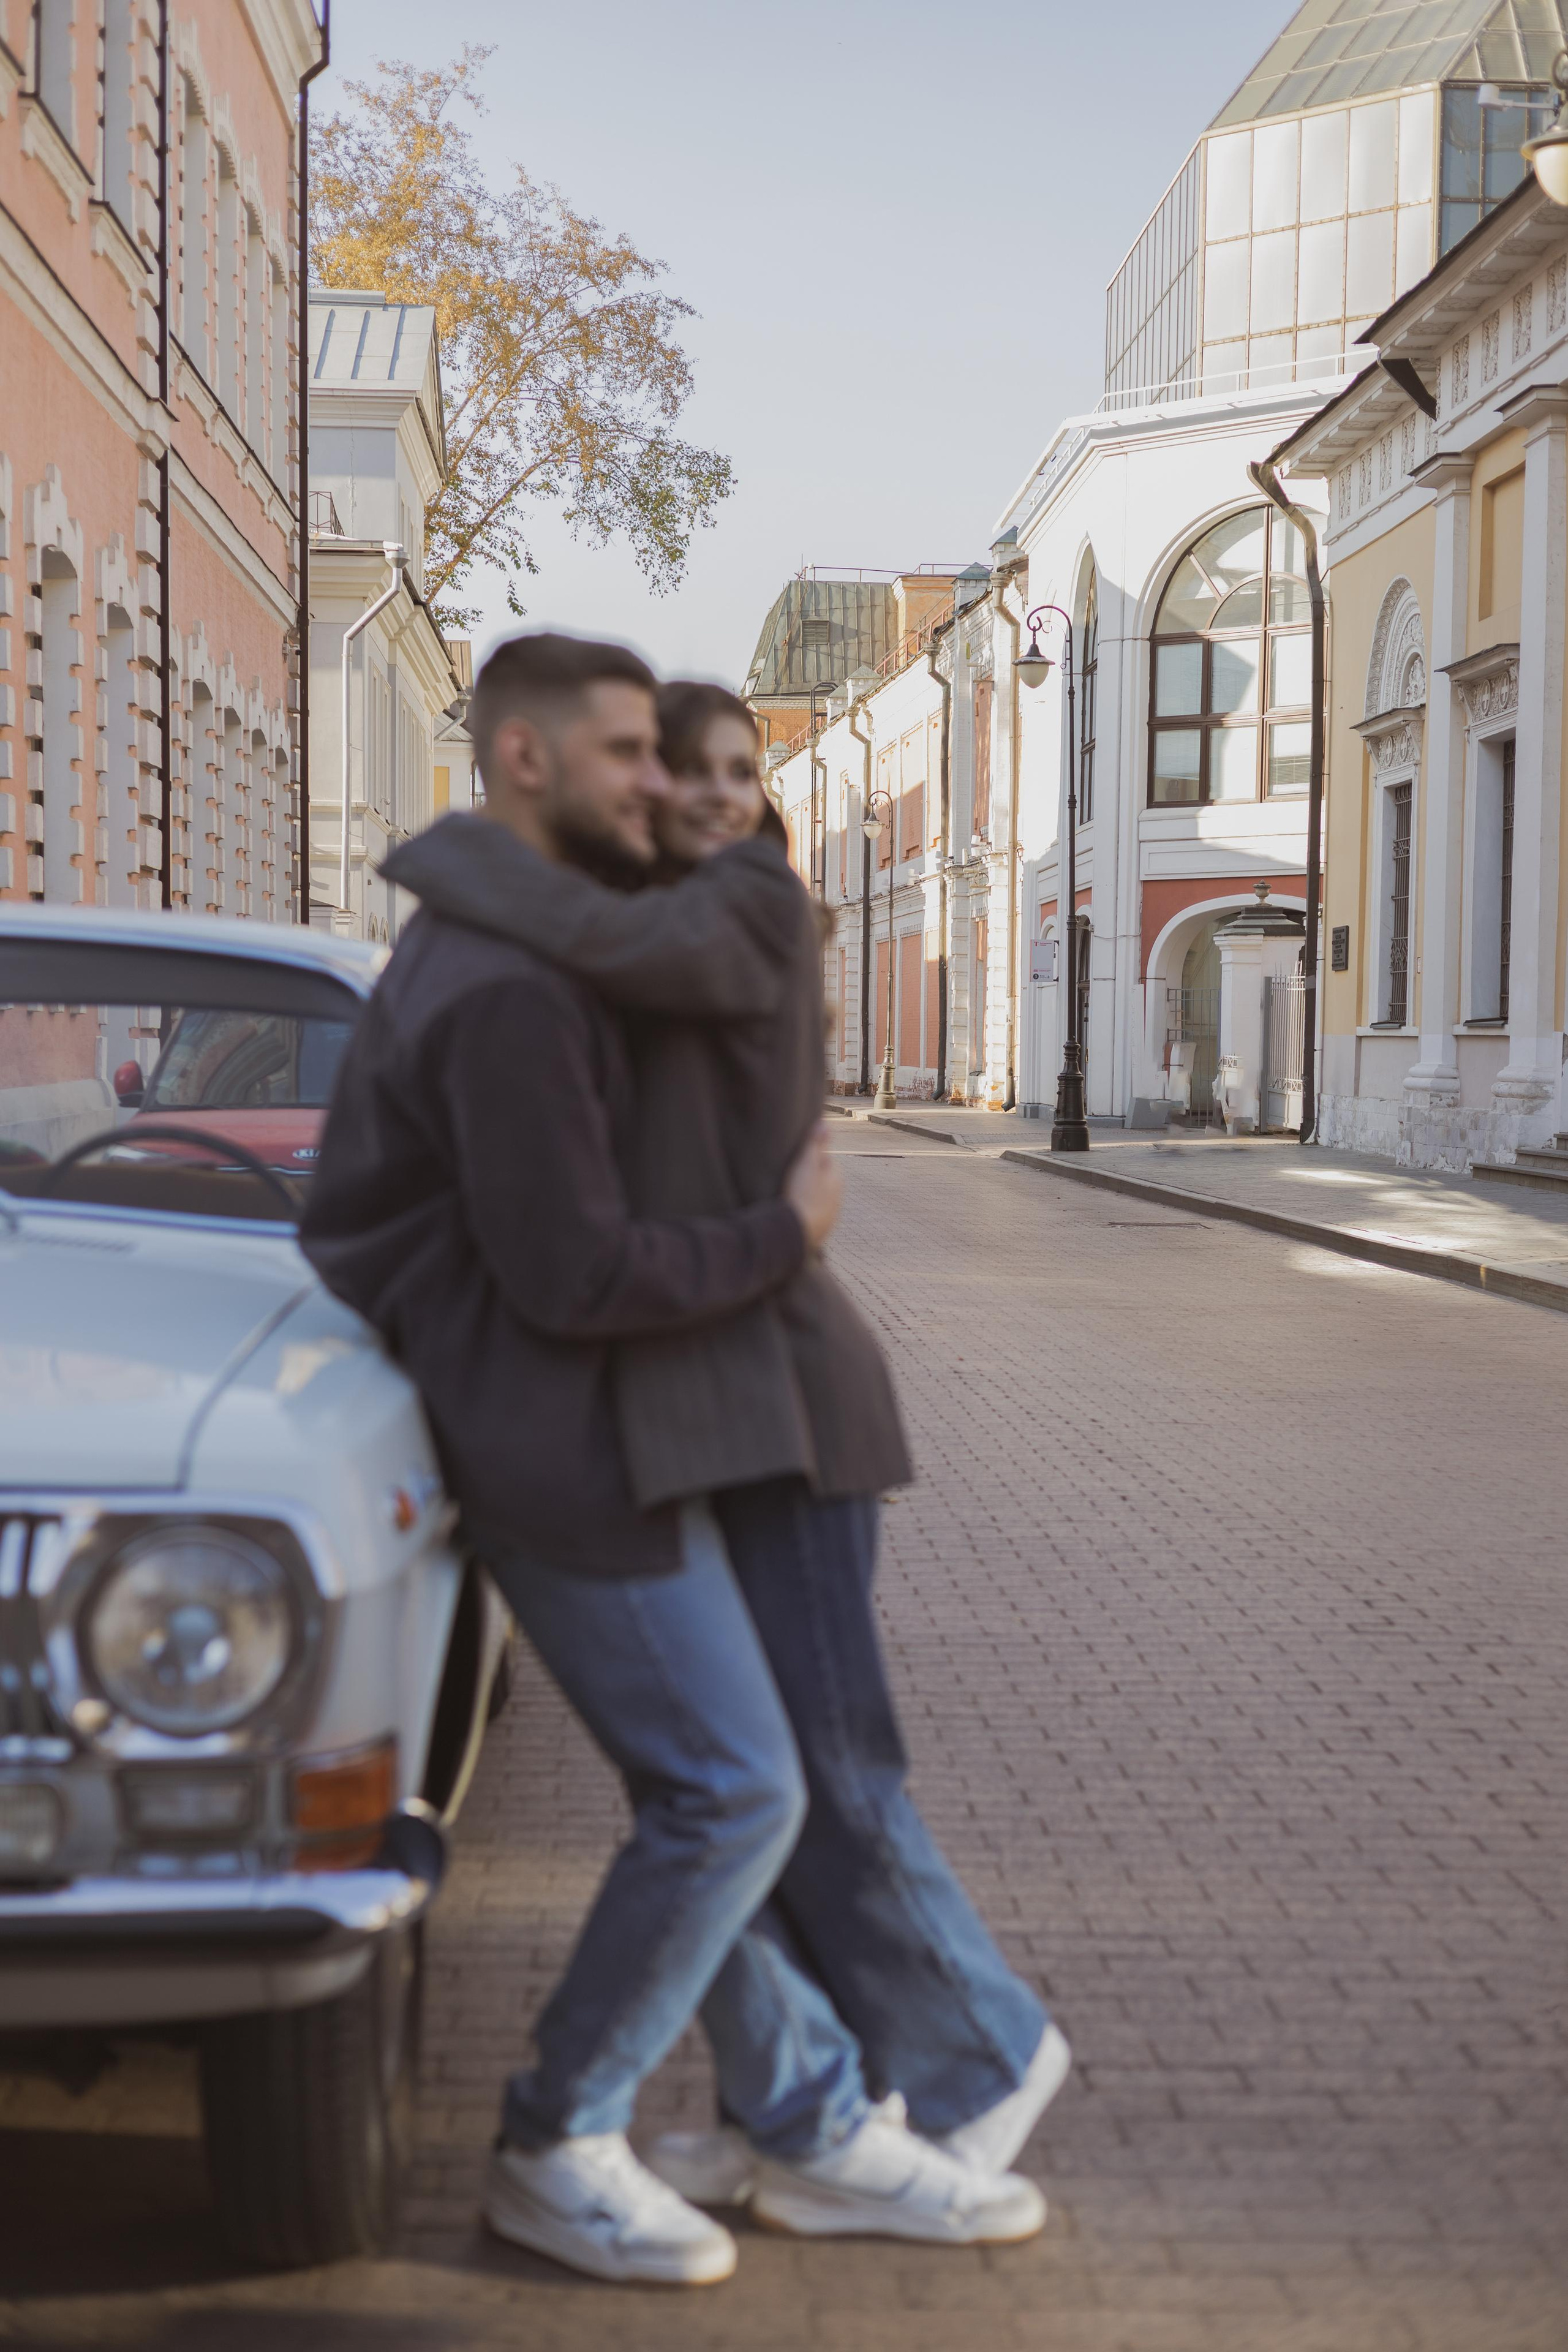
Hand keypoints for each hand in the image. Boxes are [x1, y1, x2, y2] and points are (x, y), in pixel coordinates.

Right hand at [784, 1121, 842, 1251]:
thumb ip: (815, 1143)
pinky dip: (804, 1211)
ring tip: (788, 1196)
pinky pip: (811, 1214)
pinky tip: (792, 1212)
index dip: (808, 1158)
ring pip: (816, 1198)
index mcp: (837, 1177)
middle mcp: (838, 1196)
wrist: (797, 1232)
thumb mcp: (806, 1164)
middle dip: (808, 1178)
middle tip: (788, 1179)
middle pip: (820, 1180)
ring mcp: (830, 1214)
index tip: (794, 1162)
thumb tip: (824, 1123)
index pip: (825, 1159)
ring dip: (805, 1196)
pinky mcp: (820, 1229)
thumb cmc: (801, 1194)